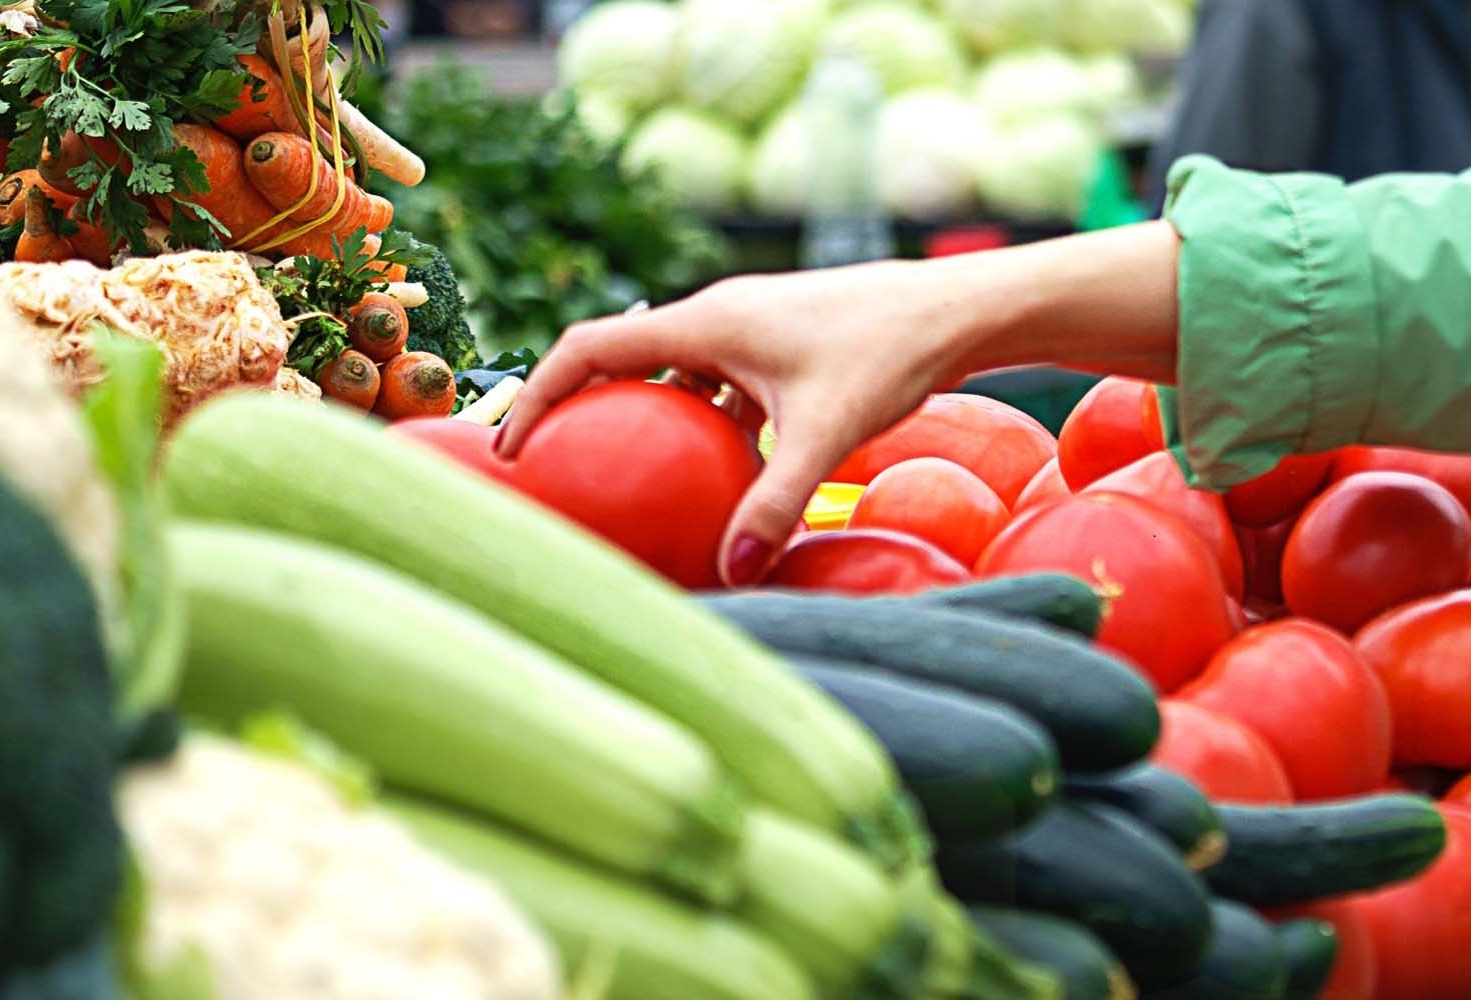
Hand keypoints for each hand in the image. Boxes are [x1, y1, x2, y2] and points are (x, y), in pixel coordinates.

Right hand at [496, 261, 989, 582]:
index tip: (514, 448)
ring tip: (624, 482)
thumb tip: (736, 570)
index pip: (591, 349)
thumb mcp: (828, 433)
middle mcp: (717, 318)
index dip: (540, 393)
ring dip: (646, 420)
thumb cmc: (892, 354)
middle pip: (622, 360)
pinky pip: (720, 388)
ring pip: (674, 376)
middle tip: (554, 472)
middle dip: (581, 410)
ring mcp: (749, 330)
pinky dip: (704, 427)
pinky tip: (718, 480)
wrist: (956, 310)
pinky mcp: (780, 347)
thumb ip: (777, 501)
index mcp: (706, 322)